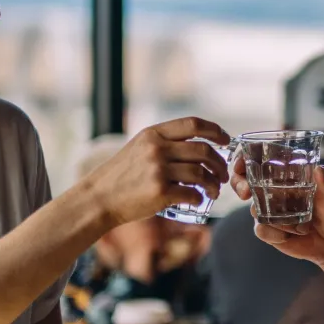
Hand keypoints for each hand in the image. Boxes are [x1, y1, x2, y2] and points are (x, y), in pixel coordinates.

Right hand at [82, 117, 230, 227]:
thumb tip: (201, 146)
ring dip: (213, 183)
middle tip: (222, 174)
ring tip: (214, 190)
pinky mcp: (159, 192)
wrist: (98, 199)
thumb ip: (165, 143)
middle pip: (203, 150)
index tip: (226, 140)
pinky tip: (198, 200)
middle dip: (219, 163)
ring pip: (201, 173)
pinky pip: (192, 193)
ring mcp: (158, 170)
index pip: (193, 124)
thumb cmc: (121, 175)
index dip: (215, 130)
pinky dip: (200, 197)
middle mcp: (157, 148)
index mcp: (153, 134)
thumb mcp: (139, 147)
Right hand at [230, 161, 323, 264]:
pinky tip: (290, 235)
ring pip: (253, 207)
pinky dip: (275, 233)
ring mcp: (271, 208)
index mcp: (290, 170)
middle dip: (239, 183)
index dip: (246, 156)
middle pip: (245, 179)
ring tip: (293, 222)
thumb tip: (320, 170)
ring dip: (267, 214)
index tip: (242, 162)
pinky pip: (261, 229)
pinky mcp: (271, 229)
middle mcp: (276, 186)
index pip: (261, 156)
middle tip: (247, 192)